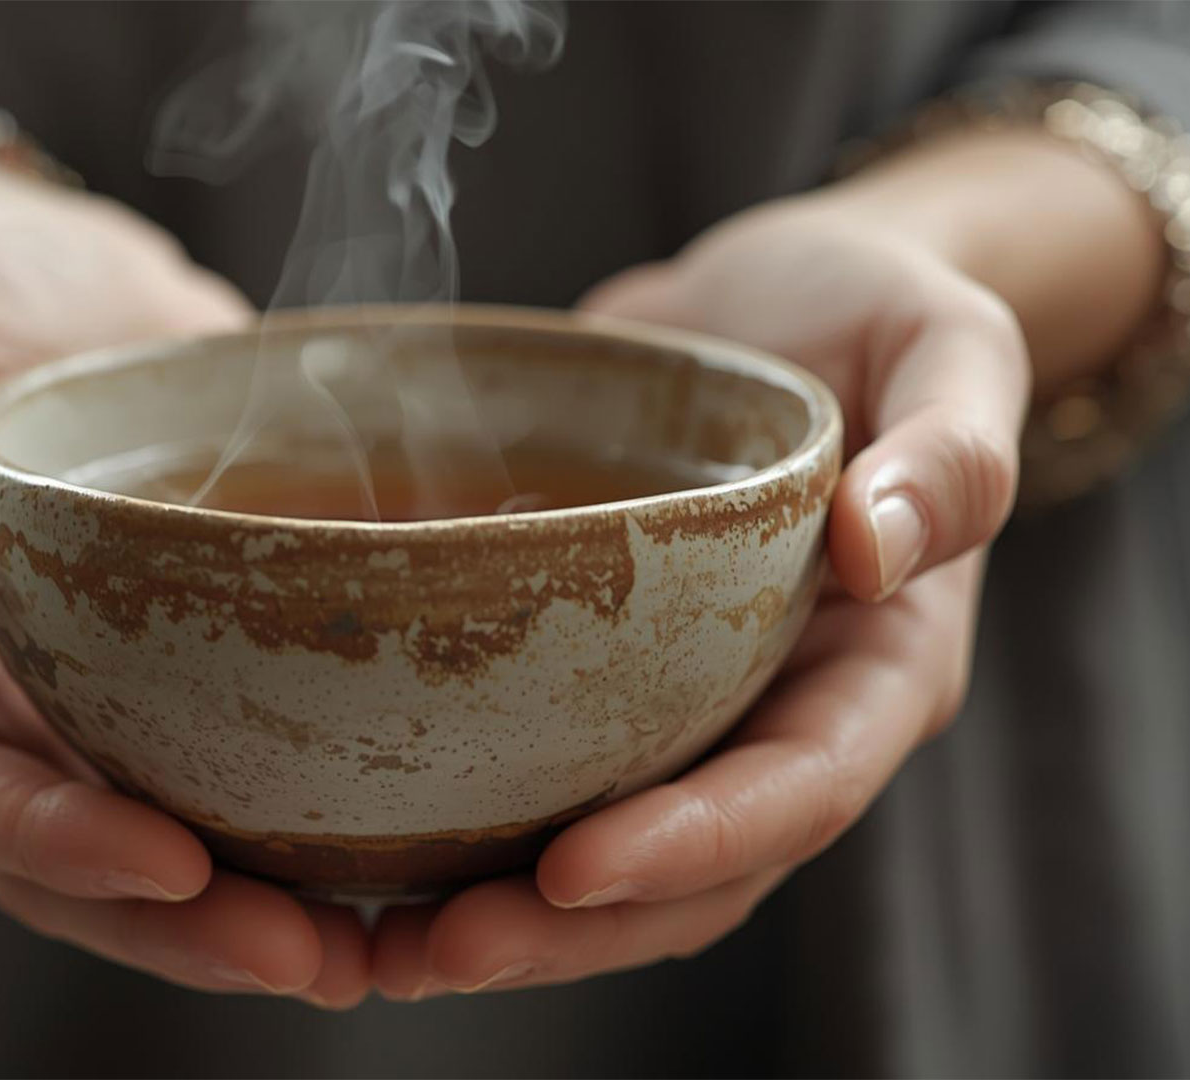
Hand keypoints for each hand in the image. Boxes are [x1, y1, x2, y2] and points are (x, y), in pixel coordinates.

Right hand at [0, 138, 367, 1006]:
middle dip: (188, 926)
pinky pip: (242, 753)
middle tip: (315, 957)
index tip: (172, 863)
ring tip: (383, 946)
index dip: (54, 843)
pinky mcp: (193, 658)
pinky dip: (312, 813)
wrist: (27, 275)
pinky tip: (412, 841)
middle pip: (77, 862)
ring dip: (262, 908)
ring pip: (169, 841)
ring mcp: (97, 695)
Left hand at [372, 196, 1028, 997]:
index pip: (799, 790)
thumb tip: (882, 547)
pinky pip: (538, 767)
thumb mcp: (945, 342)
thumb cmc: (878, 312)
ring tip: (378, 946)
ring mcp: (682, 700)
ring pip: (603, 850)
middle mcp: (776, 711)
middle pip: (688, 869)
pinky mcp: (593, 667)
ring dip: (503, 911)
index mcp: (874, 668)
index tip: (573, 871)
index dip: (695, 844)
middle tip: (437, 952)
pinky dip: (462, 820)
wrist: (776, 292)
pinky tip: (363, 847)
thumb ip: (950, 449)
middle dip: (568, 927)